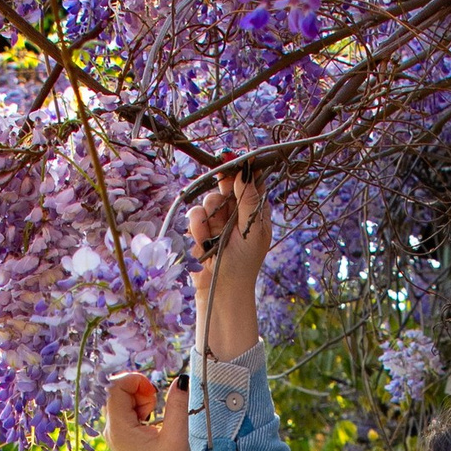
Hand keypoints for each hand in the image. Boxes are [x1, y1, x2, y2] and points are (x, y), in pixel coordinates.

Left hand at [104, 369, 190, 450]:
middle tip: (156, 408)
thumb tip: (182, 380)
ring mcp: (114, 434)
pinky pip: (125, 412)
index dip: (135, 381)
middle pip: (117, 392)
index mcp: (119, 428)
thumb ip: (178, 405)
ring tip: (155, 418)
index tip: (154, 393)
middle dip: (139, 391)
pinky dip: (139, 410)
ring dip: (141, 400)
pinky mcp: (121, 437)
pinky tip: (151, 424)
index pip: (115, 387)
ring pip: (122, 401)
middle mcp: (111, 429)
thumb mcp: (177, 437)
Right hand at [187, 166, 270, 359]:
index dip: (243, 168)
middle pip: (228, 184)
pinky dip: (197, 226)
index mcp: (256, 211)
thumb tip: (246, 171)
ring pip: (209, 198)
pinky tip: (203, 240)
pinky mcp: (200, 229)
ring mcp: (217, 219)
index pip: (251, 181)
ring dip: (209, 214)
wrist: (221, 291)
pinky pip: (195, 214)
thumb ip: (249, 200)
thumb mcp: (252, 231)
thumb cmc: (244, 264)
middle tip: (222, 189)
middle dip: (222, 188)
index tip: (234, 159)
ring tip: (212, 235)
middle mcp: (237, 211)